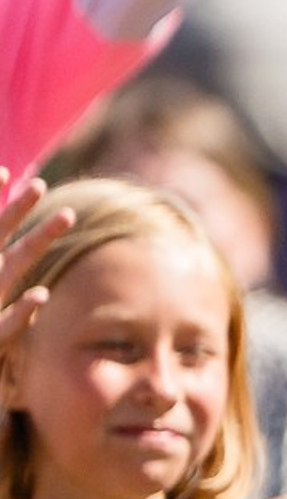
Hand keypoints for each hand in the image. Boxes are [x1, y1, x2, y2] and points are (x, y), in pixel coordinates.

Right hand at [0, 178, 76, 357]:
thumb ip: (4, 272)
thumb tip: (33, 285)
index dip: (0, 208)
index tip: (6, 172)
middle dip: (17, 211)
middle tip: (42, 185)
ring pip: (8, 271)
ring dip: (36, 244)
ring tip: (67, 218)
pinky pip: (5, 326)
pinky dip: (21, 311)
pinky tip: (41, 295)